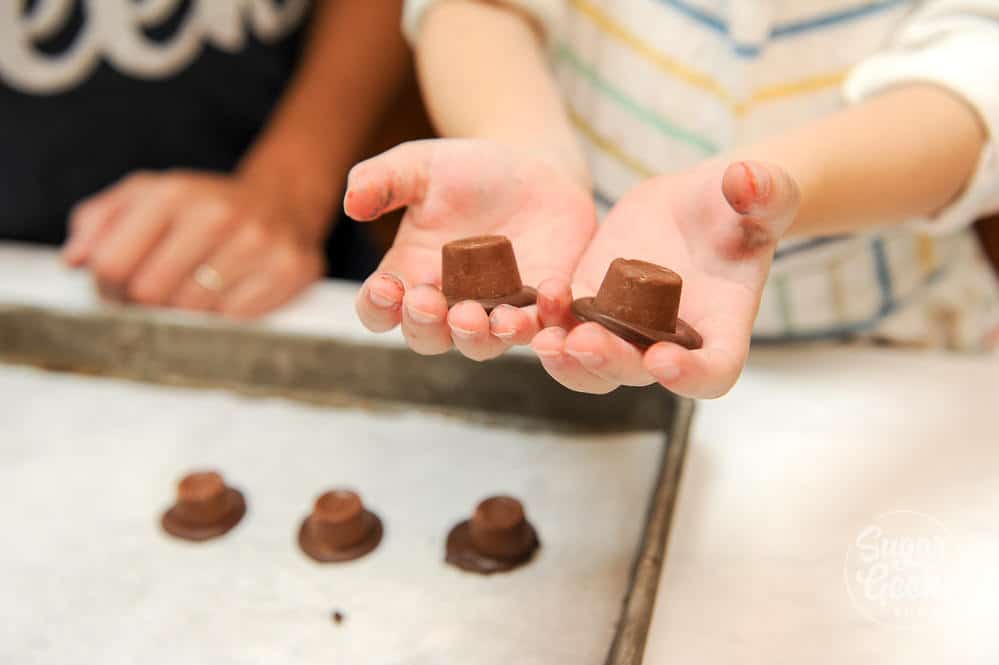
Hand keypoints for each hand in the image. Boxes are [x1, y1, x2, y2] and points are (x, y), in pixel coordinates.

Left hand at [62, 170, 324, 317]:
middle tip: (158, 297)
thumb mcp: (147, 196)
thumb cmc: (203, 207)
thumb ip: (99, 221)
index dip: (107, 288)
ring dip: (188, 311)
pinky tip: (229, 295)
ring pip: (194, 312)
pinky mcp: (288, 270)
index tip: (119, 289)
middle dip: (147, 304)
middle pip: (150, 295)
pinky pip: (237, 319)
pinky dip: (227, 315)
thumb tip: (75, 261)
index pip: (112, 265)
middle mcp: (217, 215)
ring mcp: (256, 243)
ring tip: (195, 293)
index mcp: (173, 194)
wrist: (281, 202)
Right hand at [346, 138, 595, 359]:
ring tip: (485, 317)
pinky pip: (542, 325)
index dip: (377, 306)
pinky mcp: (540, 308)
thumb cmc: (466, 171)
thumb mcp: (420, 166)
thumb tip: (351, 203)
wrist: (533, 168)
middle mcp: (447, 306)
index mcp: (408, 279)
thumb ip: (383, 180)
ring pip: (482, 344)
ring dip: (480, 336)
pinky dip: (545, 316)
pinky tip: (549, 291)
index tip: (385, 287)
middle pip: (428, 337)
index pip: (380, 310)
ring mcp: (494, 313)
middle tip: (430, 304)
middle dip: (426, 326)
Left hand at [530, 160, 799, 397]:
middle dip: (610, 362)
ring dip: (568, 359)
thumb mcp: (763, 194)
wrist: (699, 204)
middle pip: (639, 372)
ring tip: (547, 341)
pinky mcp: (593, 304)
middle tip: (584, 343)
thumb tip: (747, 180)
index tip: (663, 362)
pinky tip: (535, 300)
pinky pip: (568, 324)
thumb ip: (764, 192)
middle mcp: (672, 342)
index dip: (691, 376)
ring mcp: (628, 328)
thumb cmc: (744, 204)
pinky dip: (550, 320)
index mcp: (723, 327)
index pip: (715, 372)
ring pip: (593, 363)